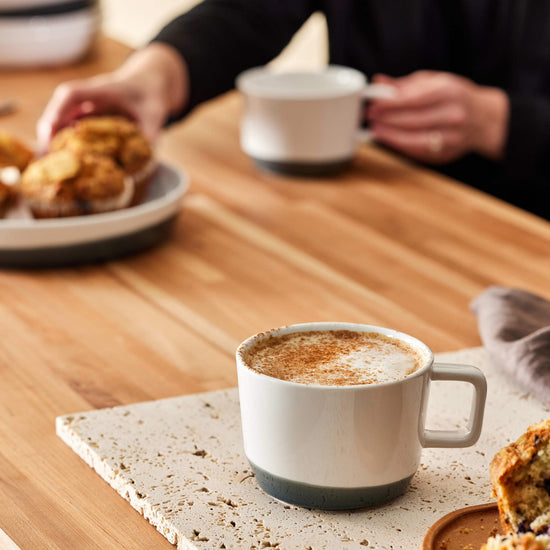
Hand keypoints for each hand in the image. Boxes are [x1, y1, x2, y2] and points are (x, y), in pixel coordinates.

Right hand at [37, 43, 187, 152]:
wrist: (148, 86)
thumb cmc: (149, 98)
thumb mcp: (154, 115)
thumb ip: (150, 134)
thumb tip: (145, 160)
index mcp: (101, 90)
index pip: (72, 95)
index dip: (59, 111)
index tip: (51, 129)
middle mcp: (86, 98)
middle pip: (58, 112)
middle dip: (49, 135)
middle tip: (46, 160)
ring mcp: (82, 108)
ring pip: (58, 123)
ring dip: (53, 144)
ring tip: (50, 168)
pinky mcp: (84, 119)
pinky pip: (67, 131)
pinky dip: (63, 147)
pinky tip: (64, 166)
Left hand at [367, 71, 508, 164]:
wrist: (484, 120)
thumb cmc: (455, 98)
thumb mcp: (434, 82)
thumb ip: (405, 84)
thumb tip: (379, 82)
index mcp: (450, 92)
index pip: (415, 98)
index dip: (391, 103)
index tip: (374, 104)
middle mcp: (453, 115)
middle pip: (413, 120)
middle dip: (387, 119)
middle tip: (370, 117)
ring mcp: (451, 137)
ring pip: (414, 140)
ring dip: (390, 136)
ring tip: (375, 130)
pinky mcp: (445, 154)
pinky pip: (417, 152)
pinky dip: (400, 146)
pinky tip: (388, 140)